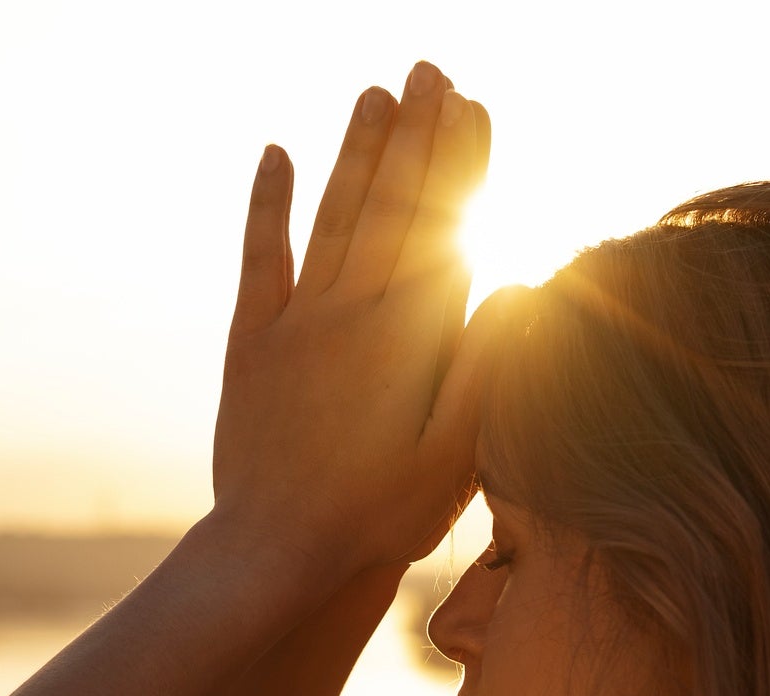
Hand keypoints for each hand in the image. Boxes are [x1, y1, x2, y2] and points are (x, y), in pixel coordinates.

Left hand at [208, 62, 490, 584]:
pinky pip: (263, 258)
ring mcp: (297, 323)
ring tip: (376, 93)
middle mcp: (350, 313)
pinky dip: (268, 204)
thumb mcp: (453, 457)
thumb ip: (484, 368)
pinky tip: (275, 153)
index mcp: (408, 336)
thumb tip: (516, 286)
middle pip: (390, 204)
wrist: (275, 552)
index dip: (460, 161)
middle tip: (431, 69)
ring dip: (356, 151)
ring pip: (333, 216)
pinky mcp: (253, 344)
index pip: (443, 225)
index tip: (474, 104)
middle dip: (415, 132)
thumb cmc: (377, 516)